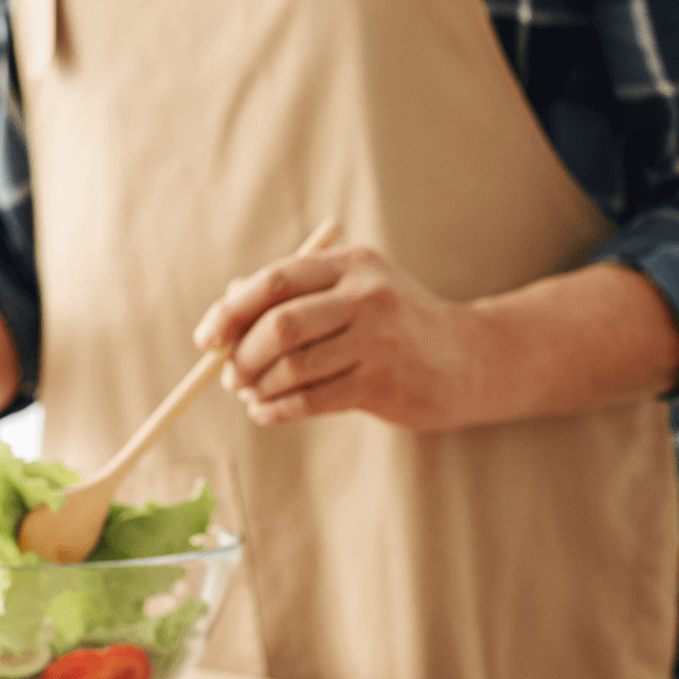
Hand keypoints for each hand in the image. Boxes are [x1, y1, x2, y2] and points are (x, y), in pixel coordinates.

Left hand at [192, 246, 488, 432]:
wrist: (470, 359)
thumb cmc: (399, 325)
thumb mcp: (357, 291)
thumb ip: (298, 292)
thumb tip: (227, 303)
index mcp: (352, 264)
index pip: (274, 281)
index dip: (230, 311)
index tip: (207, 338)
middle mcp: (366, 296)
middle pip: (279, 325)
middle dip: (242, 355)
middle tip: (230, 375)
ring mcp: (378, 341)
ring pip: (293, 367)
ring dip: (258, 387)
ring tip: (250, 395)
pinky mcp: (383, 384)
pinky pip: (312, 400)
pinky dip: (277, 410)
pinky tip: (266, 413)